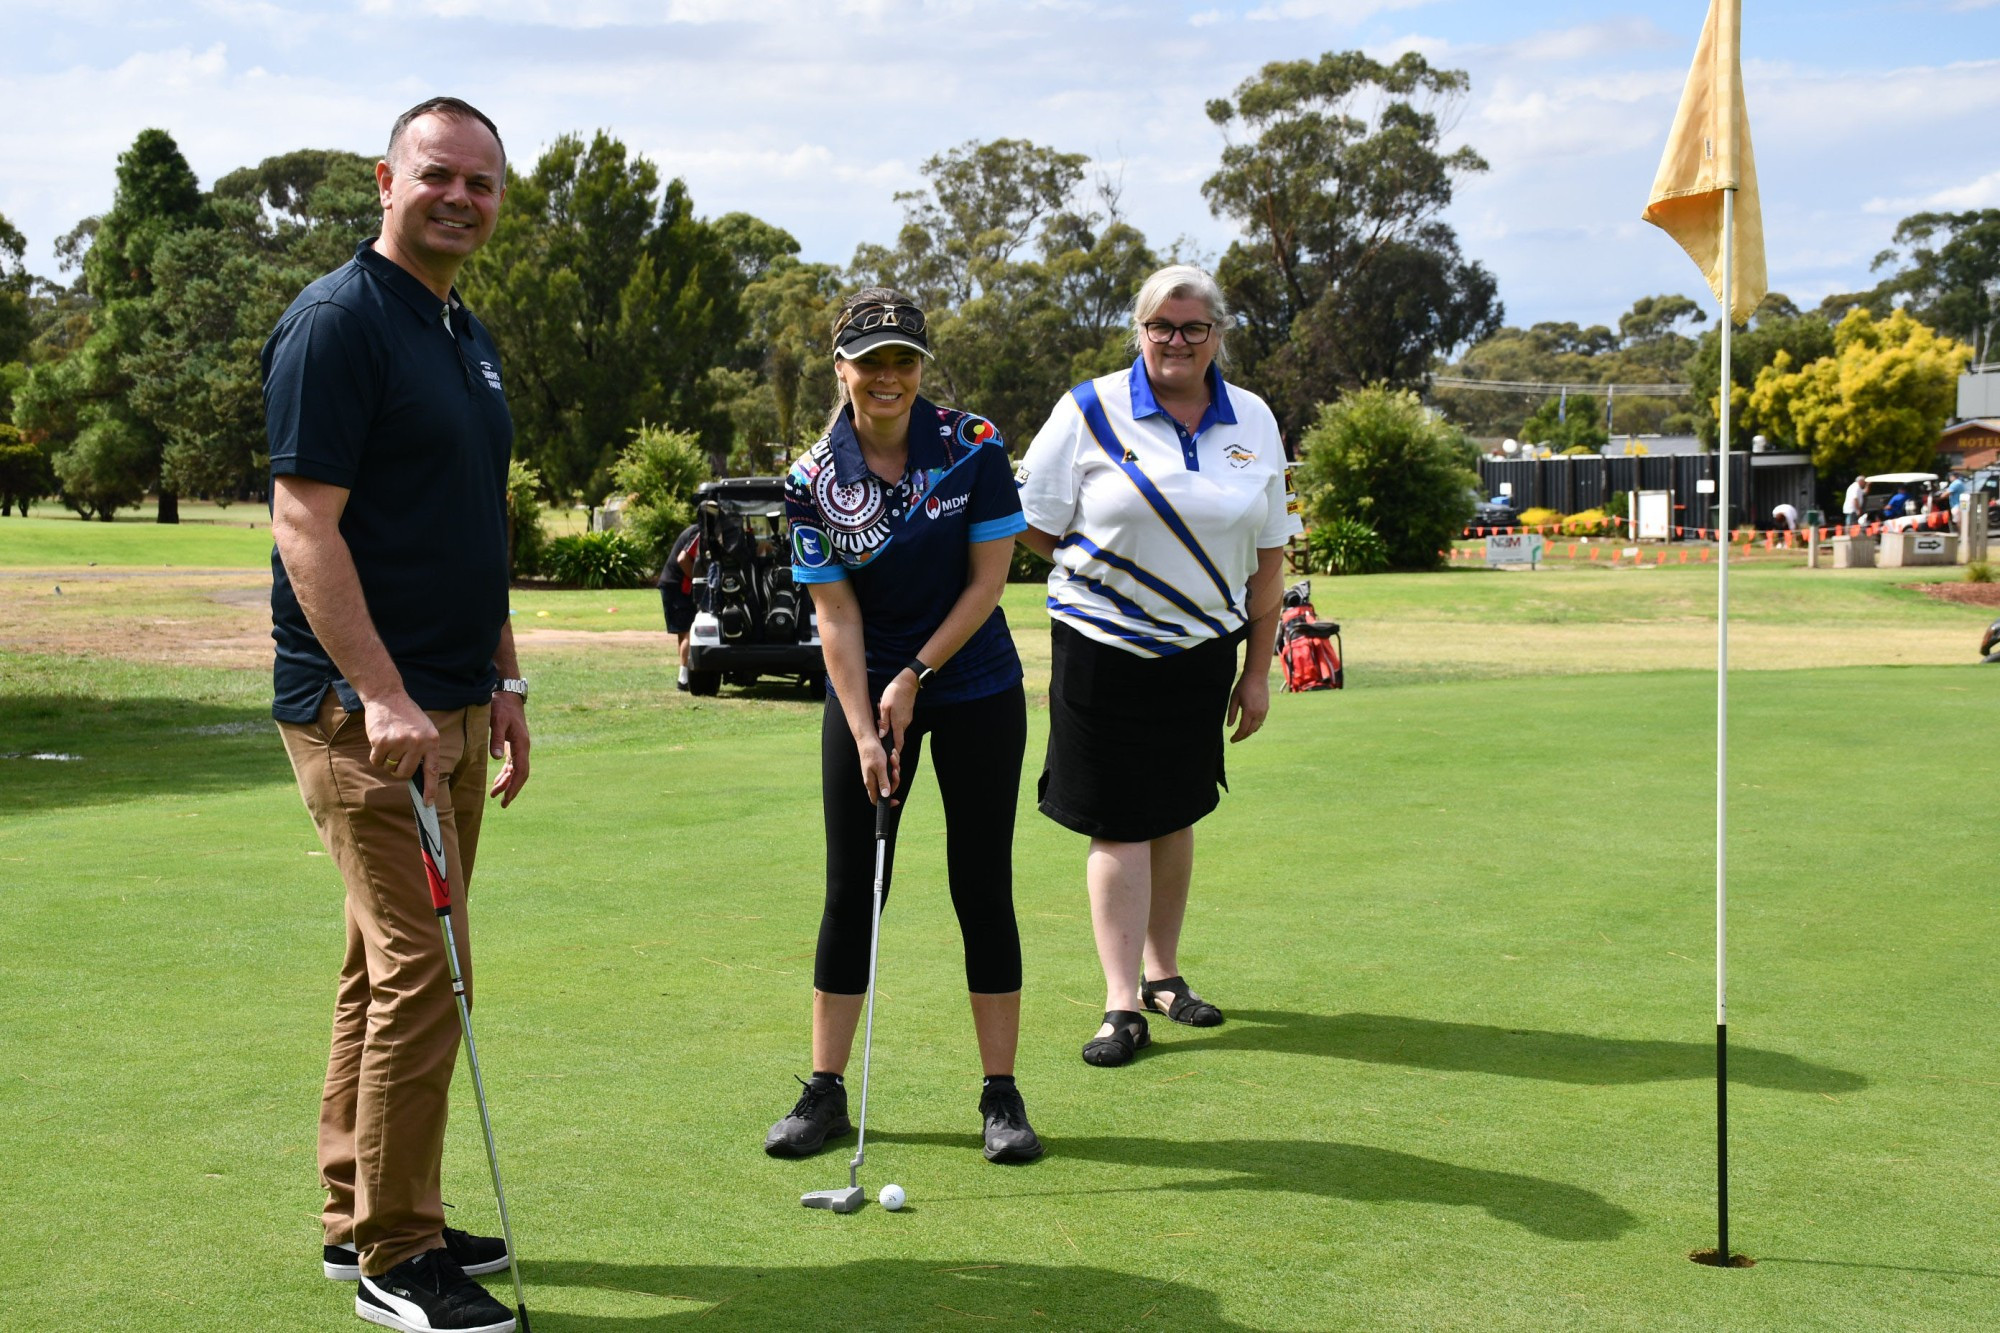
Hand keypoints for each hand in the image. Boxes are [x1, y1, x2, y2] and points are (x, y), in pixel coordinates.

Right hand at [363, 690, 440, 789]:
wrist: (388, 696)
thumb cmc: (407, 715)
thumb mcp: (424, 729)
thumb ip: (423, 750)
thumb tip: (418, 776)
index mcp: (432, 741)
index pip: (432, 770)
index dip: (430, 789)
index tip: (428, 803)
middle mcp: (418, 743)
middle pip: (405, 773)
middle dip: (398, 769)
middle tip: (396, 755)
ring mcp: (400, 743)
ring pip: (389, 767)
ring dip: (386, 759)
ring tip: (389, 740)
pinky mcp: (382, 742)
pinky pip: (376, 761)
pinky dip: (375, 755)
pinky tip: (379, 741)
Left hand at [488, 689, 530, 806]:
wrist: (508, 695)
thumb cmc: (502, 707)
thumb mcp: (498, 721)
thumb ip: (497, 739)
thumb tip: (496, 759)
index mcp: (522, 744)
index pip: (521, 771)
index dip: (515, 786)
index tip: (507, 799)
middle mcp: (523, 748)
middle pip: (521, 774)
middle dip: (512, 789)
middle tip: (503, 804)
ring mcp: (519, 746)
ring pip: (516, 770)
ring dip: (507, 783)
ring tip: (495, 795)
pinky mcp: (514, 744)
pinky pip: (512, 764)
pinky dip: (505, 774)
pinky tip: (497, 781)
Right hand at [856, 734, 897, 806]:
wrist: (868, 739)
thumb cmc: (872, 752)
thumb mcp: (880, 767)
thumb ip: (883, 782)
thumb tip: (886, 796)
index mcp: (871, 782)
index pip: (876, 800)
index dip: (887, 803)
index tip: (897, 801)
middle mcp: (873, 780)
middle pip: (888, 788)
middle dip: (895, 779)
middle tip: (895, 770)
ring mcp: (877, 774)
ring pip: (891, 778)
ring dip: (895, 768)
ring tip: (893, 757)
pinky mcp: (880, 767)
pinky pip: (891, 770)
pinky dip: (894, 763)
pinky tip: (893, 754)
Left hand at [876, 671, 916, 771]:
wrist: (908, 681)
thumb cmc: (895, 692)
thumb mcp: (885, 706)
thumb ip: (884, 722)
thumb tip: (882, 735)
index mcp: (899, 723)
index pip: (898, 743)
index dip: (895, 753)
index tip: (891, 760)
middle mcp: (905, 723)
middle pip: (898, 739)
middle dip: (892, 746)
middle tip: (885, 752)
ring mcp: (907, 719)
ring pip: (898, 731)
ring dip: (891, 734)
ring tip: (882, 731)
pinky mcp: (907, 715)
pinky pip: (899, 724)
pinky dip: (893, 726)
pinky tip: (886, 720)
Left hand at [1226, 670, 1269, 742]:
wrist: (1257, 675)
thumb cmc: (1243, 685)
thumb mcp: (1234, 698)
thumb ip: (1231, 713)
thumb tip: (1229, 726)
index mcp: (1249, 711)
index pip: (1243, 730)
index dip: (1237, 737)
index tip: (1231, 740)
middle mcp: (1258, 713)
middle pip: (1250, 731)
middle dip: (1242, 736)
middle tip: (1235, 739)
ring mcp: (1264, 711)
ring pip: (1256, 727)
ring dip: (1249, 732)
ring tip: (1241, 734)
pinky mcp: (1266, 708)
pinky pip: (1261, 722)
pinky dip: (1255, 726)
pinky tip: (1249, 726)